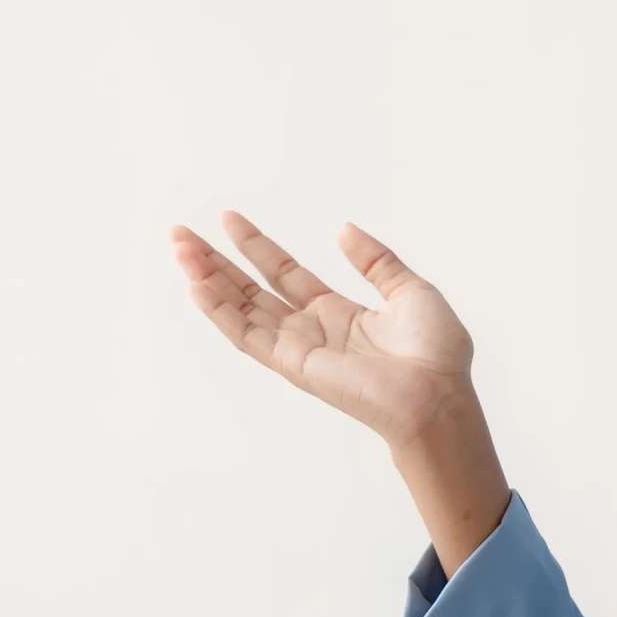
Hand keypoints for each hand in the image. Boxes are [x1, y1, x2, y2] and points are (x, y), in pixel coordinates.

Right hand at [168, 212, 510, 572]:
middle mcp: (310, 330)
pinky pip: (246, 335)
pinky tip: (196, 286)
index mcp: (337, 314)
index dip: (256, 247)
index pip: (285, 275)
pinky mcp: (291, 363)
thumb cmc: (435, 354)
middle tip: (180, 235)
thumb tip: (343, 229)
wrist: (437, 396)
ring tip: (179, 249)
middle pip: (250, 291)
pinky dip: (219, 312)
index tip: (228, 220)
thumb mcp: (411, 290)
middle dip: (216, 262)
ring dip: (207, 280)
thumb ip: (376, 260)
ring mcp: (297, 348)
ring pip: (239, 309)